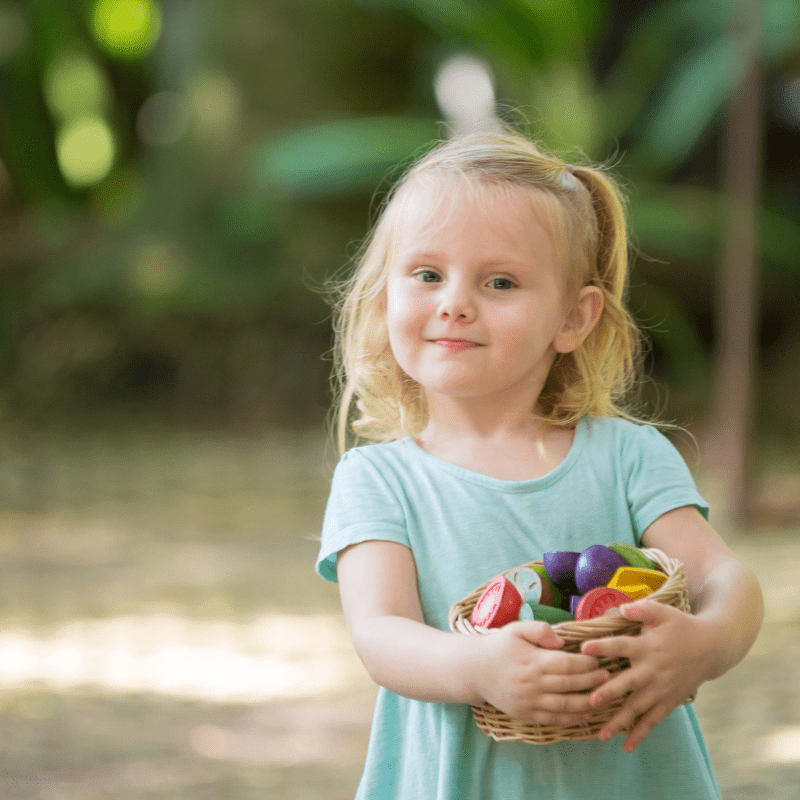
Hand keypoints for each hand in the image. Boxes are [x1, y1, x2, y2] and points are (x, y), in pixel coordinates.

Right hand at [473, 621, 609, 725]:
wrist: (474, 669)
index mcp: (532, 660)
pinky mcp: (526, 714)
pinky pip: (553, 719)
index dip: (585, 663)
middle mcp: (532, 682)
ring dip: (587, 702)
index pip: (566, 663)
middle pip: (569, 684)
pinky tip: (585, 714)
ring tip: (603, 696)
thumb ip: (539, 630)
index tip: (598, 660)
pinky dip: (572, 719)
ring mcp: (529, 701)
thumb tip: (562, 641)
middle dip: (592, 681)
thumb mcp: (516, 629)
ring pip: (565, 705)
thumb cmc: (498, 646)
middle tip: (608, 677)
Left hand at [580, 600, 713, 751]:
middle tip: (590, 702)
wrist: (711, 648)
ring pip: (637, 708)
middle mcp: (652, 670)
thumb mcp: (663, 611)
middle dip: (608, 693)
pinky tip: (626, 747)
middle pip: (627, 683)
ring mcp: (660, 689)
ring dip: (619, 722)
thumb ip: (641, 609)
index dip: (603, 647)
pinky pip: (653, 721)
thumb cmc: (681, 626)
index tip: (583, 648)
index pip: (621, 646)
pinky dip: (640, 734)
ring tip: (601, 735)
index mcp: (647, 646)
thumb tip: (621, 608)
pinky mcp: (668, 701)